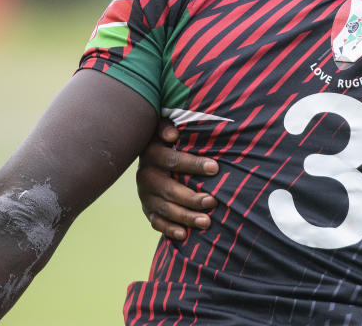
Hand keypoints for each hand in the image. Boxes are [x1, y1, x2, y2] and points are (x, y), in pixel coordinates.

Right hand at [136, 119, 218, 240]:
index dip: (193, 164)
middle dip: (192, 197)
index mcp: (152, 154)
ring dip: (185, 217)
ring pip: (165, 209)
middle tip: (213, 201)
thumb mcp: (166, 128)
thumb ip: (167, 127)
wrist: (152, 156)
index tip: (215, 168)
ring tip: (207, 221)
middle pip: (169, 189)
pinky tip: (184, 235)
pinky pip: (156, 222)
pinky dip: (169, 229)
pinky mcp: (148, 209)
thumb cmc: (170, 140)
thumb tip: (173, 134)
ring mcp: (145, 195)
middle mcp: (145, 176)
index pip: (172, 160)